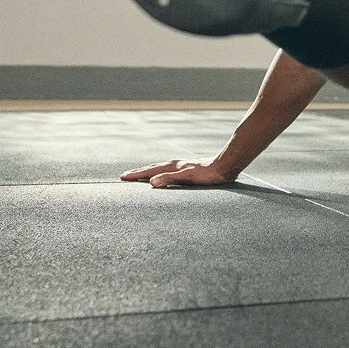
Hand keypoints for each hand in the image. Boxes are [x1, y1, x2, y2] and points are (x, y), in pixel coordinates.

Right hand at [119, 159, 236, 186]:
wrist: (225, 166)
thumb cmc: (208, 174)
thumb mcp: (188, 178)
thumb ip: (170, 179)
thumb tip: (151, 182)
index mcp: (173, 166)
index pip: (150, 171)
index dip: (136, 174)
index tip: (123, 177)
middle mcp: (176, 164)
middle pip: (153, 168)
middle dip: (139, 172)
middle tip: (125, 175)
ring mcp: (182, 166)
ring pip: (160, 169)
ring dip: (148, 172)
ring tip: (140, 175)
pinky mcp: (188, 170)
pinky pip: (169, 172)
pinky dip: (160, 174)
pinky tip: (164, 178)